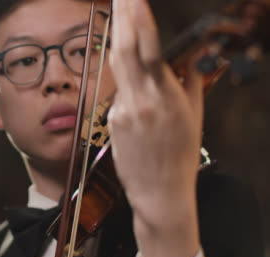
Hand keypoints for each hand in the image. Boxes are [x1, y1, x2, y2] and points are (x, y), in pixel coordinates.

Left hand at [108, 0, 202, 256]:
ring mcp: (122, 110)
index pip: (149, 50)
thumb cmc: (180, 156)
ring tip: (118, 10)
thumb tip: (184, 63)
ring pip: (116, 65)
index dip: (139, 21)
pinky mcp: (112, 119)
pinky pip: (117, 89)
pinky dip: (124, 73)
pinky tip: (128, 63)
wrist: (158, 191)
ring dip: (116, 35)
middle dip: (121, 16)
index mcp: (167, 97)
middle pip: (124, 50)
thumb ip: (188, 86)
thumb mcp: (193, 118)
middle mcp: (141, 100)